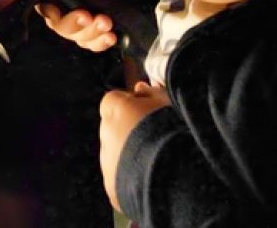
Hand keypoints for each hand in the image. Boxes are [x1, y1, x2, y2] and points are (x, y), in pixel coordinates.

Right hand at [33, 0, 139, 51]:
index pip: (45, 5)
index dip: (47, 11)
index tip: (55, 11)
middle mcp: (70, 11)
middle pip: (61, 27)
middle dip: (73, 24)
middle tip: (87, 16)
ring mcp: (86, 25)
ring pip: (79, 38)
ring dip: (91, 33)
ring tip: (106, 23)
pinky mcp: (101, 34)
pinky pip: (96, 45)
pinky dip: (102, 43)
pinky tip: (111, 37)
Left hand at [99, 81, 170, 209]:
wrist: (171, 173)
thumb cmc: (172, 128)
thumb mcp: (168, 101)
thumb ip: (153, 92)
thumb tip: (140, 88)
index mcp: (114, 108)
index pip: (117, 100)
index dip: (135, 105)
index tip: (152, 112)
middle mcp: (105, 134)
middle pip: (115, 128)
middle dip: (131, 131)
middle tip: (157, 137)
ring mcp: (106, 162)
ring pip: (118, 155)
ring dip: (132, 156)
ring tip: (158, 162)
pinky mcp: (112, 188)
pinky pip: (121, 179)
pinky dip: (132, 178)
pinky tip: (152, 180)